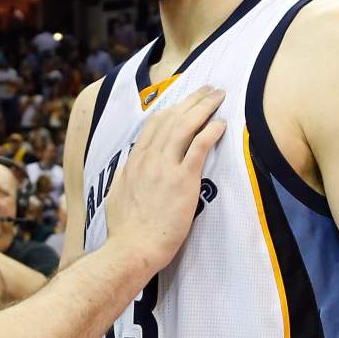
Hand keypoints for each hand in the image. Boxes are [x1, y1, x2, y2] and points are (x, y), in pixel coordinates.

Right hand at [103, 87, 226, 272]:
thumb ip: (125, 176)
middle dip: (192, 100)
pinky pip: (197, 148)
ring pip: (185, 126)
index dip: (173, 108)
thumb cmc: (126, 229)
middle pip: (172, 119)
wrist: (133, 248)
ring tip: (219, 97)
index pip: (155, 124)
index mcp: (134, 161)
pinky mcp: (182, 181)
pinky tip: (221, 123)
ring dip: (204, 108)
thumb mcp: (117, 194)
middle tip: (209, 89)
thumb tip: (129, 167)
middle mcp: (148, 158)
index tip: (186, 100)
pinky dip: (209, 132)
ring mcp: (165, 168)